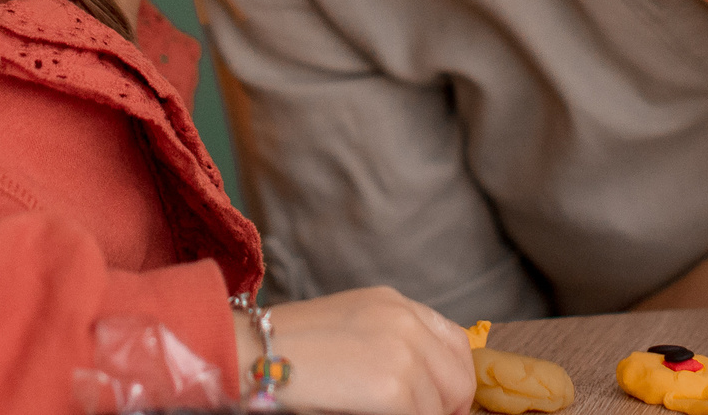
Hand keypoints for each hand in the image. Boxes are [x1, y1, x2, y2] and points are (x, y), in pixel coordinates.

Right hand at [261, 286, 476, 414]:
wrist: (249, 352)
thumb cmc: (287, 349)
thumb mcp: (348, 328)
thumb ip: (389, 343)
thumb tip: (425, 386)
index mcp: (394, 303)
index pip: (456, 342)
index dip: (454, 380)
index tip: (443, 405)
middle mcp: (405, 320)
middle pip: (458, 377)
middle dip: (447, 407)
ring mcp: (401, 351)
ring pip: (440, 406)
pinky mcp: (391, 386)